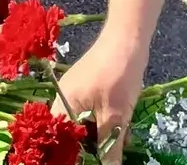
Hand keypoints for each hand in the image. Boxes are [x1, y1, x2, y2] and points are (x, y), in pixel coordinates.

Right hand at [58, 32, 147, 164]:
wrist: (129, 35)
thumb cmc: (117, 74)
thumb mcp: (115, 116)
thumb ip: (108, 147)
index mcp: (63, 105)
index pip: (57, 140)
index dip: (69, 155)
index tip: (85, 162)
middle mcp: (65, 99)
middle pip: (72, 135)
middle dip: (90, 149)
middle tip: (108, 157)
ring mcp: (78, 92)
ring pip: (86, 126)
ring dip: (101, 139)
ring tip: (119, 146)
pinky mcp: (91, 88)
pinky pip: (95, 114)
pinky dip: (107, 125)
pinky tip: (124, 133)